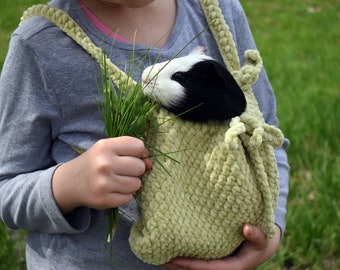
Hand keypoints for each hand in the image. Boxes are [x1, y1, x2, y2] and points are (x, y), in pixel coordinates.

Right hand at [52, 136, 151, 213]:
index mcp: (105, 146)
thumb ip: (131, 151)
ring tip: (118, 180)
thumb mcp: (109, 149)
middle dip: (135, 169)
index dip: (139, 152)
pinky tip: (113, 190)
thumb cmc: (95, 162)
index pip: (138, 146)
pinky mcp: (103, 200)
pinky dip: (124, 195)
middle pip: (140, 166)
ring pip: (136, 184)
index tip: (131, 156)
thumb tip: (150, 163)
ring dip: (131, 183)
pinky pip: (129, 198)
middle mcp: (104, 164)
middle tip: (122, 170)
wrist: (70, 182)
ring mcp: (103, 183)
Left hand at [163, 224, 280, 269]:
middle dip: (179, 266)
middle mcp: (223, 268)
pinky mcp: (215, 258)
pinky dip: (185, 258)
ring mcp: (218, 264)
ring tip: (160, 254)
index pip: (208, 268)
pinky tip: (172, 250)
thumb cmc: (263, 241)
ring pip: (196, 267)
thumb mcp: (264, 238)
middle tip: (160, 257)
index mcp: (234, 267)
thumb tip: (246, 228)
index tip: (175, 259)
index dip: (191, 265)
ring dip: (179, 263)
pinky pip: (198, 261)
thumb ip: (257, 235)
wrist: (264, 244)